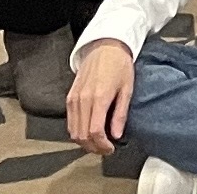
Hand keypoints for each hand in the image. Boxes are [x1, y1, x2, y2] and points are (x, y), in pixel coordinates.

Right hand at [64, 38, 135, 153]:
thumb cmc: (119, 65)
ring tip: (98, 142)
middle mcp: (82, 100)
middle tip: (105, 149)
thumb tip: (116, 135)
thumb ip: (120, 113)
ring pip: (73, 131)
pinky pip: (70, 122)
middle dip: (93, 147)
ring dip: (84, 142)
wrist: (105, 46)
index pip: (94, 132)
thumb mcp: (127, 88)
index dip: (101, 146)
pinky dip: (77, 131)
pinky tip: (89, 131)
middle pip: (81, 135)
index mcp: (99, 97)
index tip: (110, 149)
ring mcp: (73, 99)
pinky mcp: (69, 97)